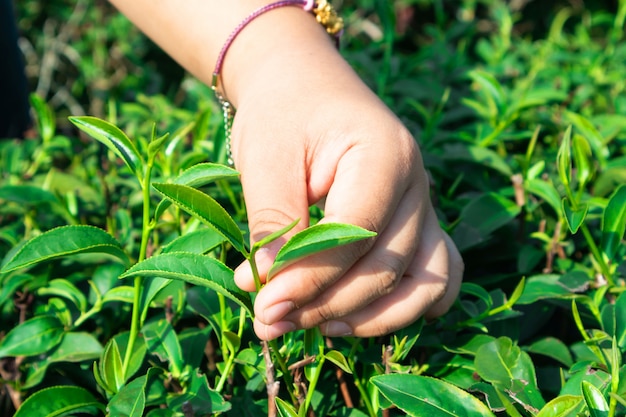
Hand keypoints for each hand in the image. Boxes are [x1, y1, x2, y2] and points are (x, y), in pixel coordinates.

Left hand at [229, 11, 462, 340]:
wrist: (304, 85)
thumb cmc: (282, 115)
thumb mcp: (265, 158)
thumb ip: (272, 223)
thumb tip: (270, 294)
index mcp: (384, 155)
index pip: (356, 235)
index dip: (310, 279)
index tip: (266, 307)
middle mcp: (416, 184)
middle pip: (388, 267)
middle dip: (327, 305)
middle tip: (271, 322)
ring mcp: (424, 207)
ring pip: (422, 283)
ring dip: (369, 318)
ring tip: (313, 326)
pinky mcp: (417, 224)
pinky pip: (435, 277)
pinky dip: (406, 306)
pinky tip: (358, 318)